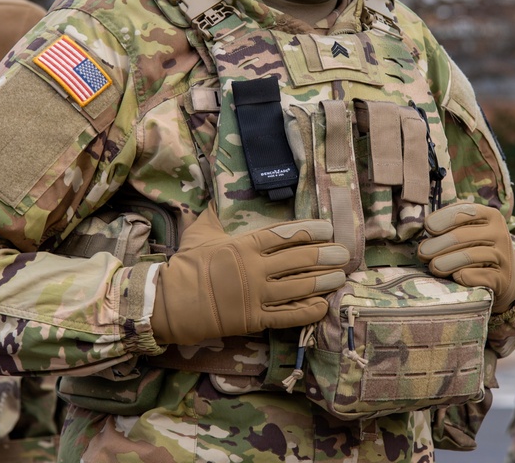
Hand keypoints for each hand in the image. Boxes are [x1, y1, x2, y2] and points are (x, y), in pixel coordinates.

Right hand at [151, 205, 348, 345]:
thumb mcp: (201, 232)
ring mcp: (256, 295)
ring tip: (340, 276)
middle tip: (344, 253)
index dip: (311, 231)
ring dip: (323, 281)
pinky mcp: (254, 318)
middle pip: (299, 259)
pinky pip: (287, 315)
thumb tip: (217, 196)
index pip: (286, 235)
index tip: (328, 229)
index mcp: (245, 245)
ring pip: (299, 286)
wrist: (170, 302)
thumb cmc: (186, 265)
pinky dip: (307, 311)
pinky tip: (323, 305)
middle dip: (325, 255)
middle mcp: (256, 268)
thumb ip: (215, 215)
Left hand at [417, 203, 514, 313]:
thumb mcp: (471, 228)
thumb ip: (451, 224)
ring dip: (446, 262)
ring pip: (469, 256)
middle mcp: (499, 233)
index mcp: (490, 215)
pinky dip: (462, 276)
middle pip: (462, 236)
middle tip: (422, 253)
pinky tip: (454, 277)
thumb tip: (425, 229)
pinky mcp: (501, 279)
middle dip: (438, 245)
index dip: (443, 218)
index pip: (464, 212)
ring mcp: (502, 257)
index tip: (428, 227)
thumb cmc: (477, 246)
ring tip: (432, 266)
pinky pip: (477, 276)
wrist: (506, 274)